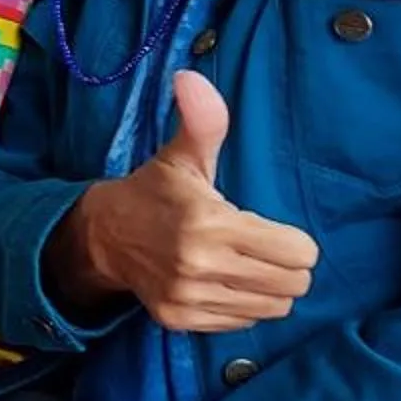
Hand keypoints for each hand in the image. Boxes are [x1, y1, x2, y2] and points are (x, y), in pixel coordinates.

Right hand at [52, 72, 318, 330]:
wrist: (101, 235)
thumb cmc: (155, 192)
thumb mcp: (181, 156)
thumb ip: (203, 122)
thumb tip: (191, 78)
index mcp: (208, 223)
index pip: (299, 253)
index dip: (294, 241)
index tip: (270, 229)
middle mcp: (199, 265)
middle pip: (293, 284)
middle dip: (286, 266)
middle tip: (261, 249)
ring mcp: (188, 297)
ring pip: (274, 307)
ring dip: (268, 288)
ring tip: (244, 267)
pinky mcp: (180, 320)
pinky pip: (244, 323)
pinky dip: (242, 305)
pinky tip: (221, 283)